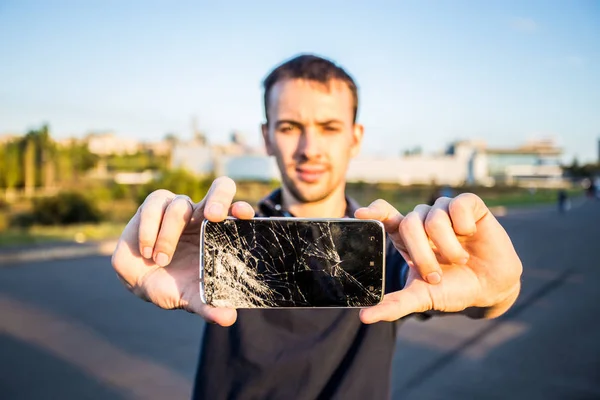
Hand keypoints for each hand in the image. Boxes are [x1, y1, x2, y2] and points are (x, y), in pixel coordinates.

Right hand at [111, 176, 254, 325]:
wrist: (140, 283)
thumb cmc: (175, 285)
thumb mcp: (193, 297)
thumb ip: (209, 306)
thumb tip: (228, 318)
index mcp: (219, 232)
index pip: (237, 211)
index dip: (242, 208)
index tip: (243, 215)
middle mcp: (202, 215)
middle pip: (220, 188)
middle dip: (219, 198)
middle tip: (212, 216)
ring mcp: (178, 207)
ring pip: (180, 205)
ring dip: (170, 234)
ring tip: (162, 259)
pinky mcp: (153, 207)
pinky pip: (154, 206)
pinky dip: (149, 229)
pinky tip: (147, 250)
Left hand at [355, 194, 522, 323]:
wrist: (490, 287)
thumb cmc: (452, 288)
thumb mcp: (422, 297)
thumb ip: (394, 305)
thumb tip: (364, 317)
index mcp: (405, 236)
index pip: (383, 215)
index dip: (373, 212)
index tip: (361, 214)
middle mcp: (422, 219)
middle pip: (409, 224)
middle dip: (422, 254)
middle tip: (436, 276)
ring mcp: (444, 210)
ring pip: (434, 218)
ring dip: (448, 247)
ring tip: (461, 261)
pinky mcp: (468, 204)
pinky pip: (458, 206)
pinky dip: (464, 225)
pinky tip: (471, 236)